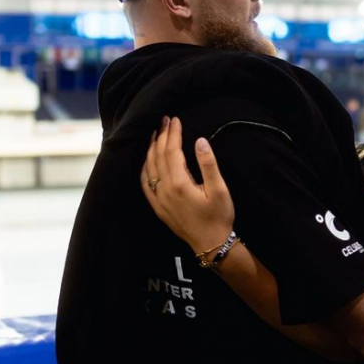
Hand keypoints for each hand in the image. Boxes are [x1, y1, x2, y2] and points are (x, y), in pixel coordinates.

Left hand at [141, 116, 234, 252]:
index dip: (173, 133)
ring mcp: (158, 199)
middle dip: (161, 135)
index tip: (176, 119)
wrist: (211, 245)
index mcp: (179, 184)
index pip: (171, 151)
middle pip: (158, 156)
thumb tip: (200, 141)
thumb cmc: (219, 217)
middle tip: (165, 120)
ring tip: (155, 133)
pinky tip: (147, 160)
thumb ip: (208, 164)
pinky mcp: (158, 207)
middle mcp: (164, 190)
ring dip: (151, 148)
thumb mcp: (220, 190)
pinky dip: (144, 167)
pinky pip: (144, 183)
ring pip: (149, 167)